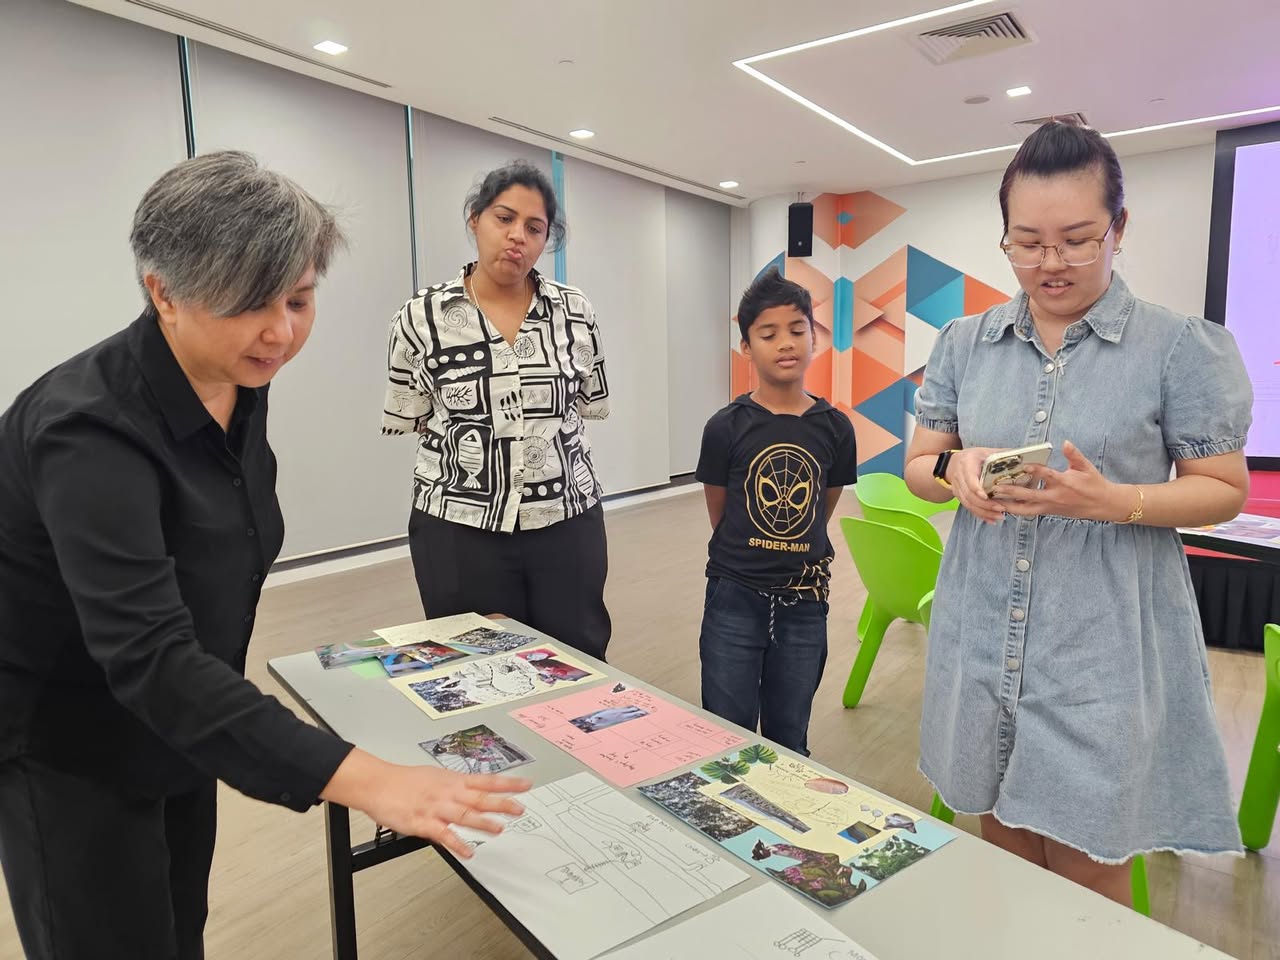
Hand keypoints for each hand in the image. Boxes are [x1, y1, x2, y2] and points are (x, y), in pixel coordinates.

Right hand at [323, 749, 530, 858]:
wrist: (378, 784)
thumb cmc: (405, 781)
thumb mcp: (436, 777)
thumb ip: (455, 786)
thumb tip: (473, 790)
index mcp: (453, 781)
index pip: (486, 781)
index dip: (507, 783)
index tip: (526, 785)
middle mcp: (448, 792)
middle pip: (479, 798)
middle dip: (501, 803)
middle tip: (520, 809)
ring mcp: (436, 807)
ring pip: (464, 815)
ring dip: (483, 822)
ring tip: (500, 828)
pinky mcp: (422, 822)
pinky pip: (443, 834)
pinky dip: (456, 843)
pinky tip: (468, 851)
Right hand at [946, 447, 1004, 523]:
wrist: (954, 463)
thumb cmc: (975, 457)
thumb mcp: (988, 452)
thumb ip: (1003, 456)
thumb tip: (1024, 460)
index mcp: (967, 463)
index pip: (969, 478)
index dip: (977, 489)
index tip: (986, 496)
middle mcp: (959, 476)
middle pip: (969, 495)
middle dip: (985, 504)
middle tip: (1001, 508)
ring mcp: (957, 488)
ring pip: (968, 503)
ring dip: (983, 512)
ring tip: (999, 516)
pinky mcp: (959, 496)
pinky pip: (968, 508)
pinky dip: (980, 515)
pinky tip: (991, 520)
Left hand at [993, 440, 1128, 521]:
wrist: (1102, 505)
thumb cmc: (1094, 483)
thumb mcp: (1086, 467)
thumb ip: (1074, 455)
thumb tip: (1065, 442)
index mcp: (1065, 483)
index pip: (1047, 475)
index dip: (1034, 470)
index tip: (1022, 465)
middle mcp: (1055, 496)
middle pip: (1029, 495)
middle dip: (1011, 492)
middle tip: (996, 487)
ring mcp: (1051, 507)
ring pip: (1026, 509)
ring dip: (1009, 506)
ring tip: (993, 501)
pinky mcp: (1048, 512)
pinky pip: (1029, 512)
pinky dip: (1016, 510)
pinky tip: (1003, 506)